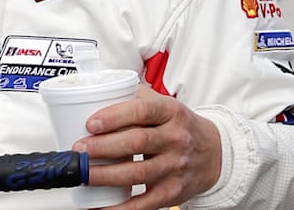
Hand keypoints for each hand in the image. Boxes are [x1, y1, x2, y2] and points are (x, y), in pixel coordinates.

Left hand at [71, 86, 222, 208]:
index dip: (114, 117)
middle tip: (79, 150)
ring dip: (106, 176)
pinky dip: (120, 208)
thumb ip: (135, 98)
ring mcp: (176, 167)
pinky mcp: (173, 192)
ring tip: (84, 174)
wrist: (213, 153)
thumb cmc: (179, 126)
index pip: (142, 111)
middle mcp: (176, 139)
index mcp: (172, 112)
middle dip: (103, 147)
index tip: (91, 124)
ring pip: (138, 173)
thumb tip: (96, 94)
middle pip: (137, 142)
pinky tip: (100, 206)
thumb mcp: (164, 104)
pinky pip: (144, 204)